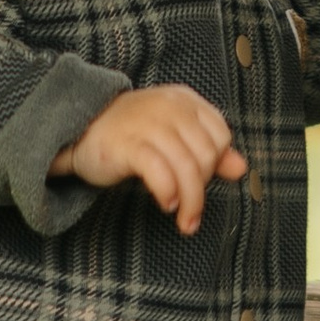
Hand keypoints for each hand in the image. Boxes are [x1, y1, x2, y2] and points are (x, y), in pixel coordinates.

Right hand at [53, 83, 249, 232]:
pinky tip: (166, 204)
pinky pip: (160, 172)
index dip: (215, 164)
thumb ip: (208, 150)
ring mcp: (147, 123)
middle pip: (206, 155)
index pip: (220, 135)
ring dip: (190, 201)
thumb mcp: (173, 137)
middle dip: (203, 188)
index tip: (199, 181)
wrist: (79, 130)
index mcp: (184, 100)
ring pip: (187, 167)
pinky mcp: (128, 144)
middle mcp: (169, 107)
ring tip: (185, 220)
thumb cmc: (131, 135)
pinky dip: (168, 192)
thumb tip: (241, 168)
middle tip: (190, 207)